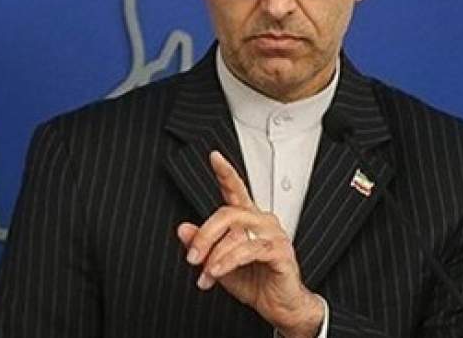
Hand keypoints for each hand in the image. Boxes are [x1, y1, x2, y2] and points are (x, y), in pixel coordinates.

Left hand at [176, 151, 323, 337]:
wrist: (280, 307)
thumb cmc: (254, 282)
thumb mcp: (218, 264)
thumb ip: (202, 246)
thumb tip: (182, 229)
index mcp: (248, 219)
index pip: (235, 190)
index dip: (225, 172)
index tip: (214, 156)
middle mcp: (262, 221)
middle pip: (227, 213)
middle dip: (204, 235)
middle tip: (191, 257)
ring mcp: (274, 235)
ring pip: (236, 232)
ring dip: (215, 255)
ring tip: (205, 275)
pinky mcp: (280, 252)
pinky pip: (250, 250)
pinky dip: (229, 261)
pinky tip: (218, 272)